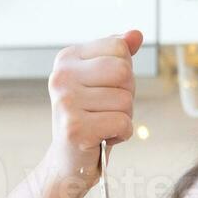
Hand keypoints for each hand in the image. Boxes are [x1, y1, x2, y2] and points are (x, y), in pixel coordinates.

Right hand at [45, 30, 142, 187]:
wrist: (69, 163)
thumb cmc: (89, 119)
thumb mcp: (103, 82)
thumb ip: (118, 56)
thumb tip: (136, 35)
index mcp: (67, 59)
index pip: (119, 47)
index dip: (124, 73)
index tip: (105, 90)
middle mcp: (61, 77)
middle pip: (123, 71)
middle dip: (126, 95)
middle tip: (105, 111)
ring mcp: (66, 102)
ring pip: (125, 100)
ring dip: (123, 117)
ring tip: (102, 125)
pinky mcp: (75, 128)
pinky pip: (123, 123)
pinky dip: (122, 134)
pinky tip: (103, 138)